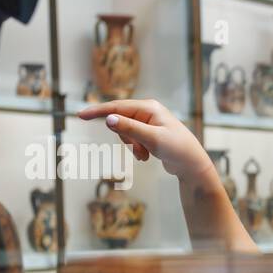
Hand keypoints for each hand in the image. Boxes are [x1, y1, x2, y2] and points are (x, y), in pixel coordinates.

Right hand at [79, 99, 216, 188]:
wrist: (192, 165)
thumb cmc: (177, 149)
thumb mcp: (152, 139)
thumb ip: (130, 129)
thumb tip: (109, 119)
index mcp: (149, 107)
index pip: (117, 107)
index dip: (98, 112)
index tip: (80, 116)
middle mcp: (148, 111)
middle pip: (120, 121)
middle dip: (125, 138)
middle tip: (138, 150)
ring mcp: (149, 122)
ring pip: (126, 133)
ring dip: (132, 146)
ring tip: (145, 155)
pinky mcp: (150, 133)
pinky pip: (133, 139)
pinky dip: (136, 149)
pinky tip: (147, 157)